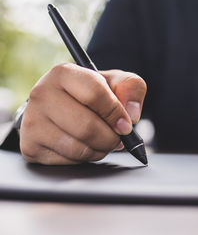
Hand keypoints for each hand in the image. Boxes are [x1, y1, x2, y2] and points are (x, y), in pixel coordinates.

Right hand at [19, 63, 146, 164]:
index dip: (115, 113)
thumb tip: (131, 115)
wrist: (61, 107)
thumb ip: (131, 88)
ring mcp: (32, 121)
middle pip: (86, 126)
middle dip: (110, 138)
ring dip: (100, 150)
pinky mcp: (30, 146)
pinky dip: (85, 158)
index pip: (94, 94)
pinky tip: (85, 146)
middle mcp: (42, 94)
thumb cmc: (91, 94)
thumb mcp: (115, 82)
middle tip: (116, 138)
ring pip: (78, 147)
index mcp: (63, 73)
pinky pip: (68, 161)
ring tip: (102, 141)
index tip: (126, 125)